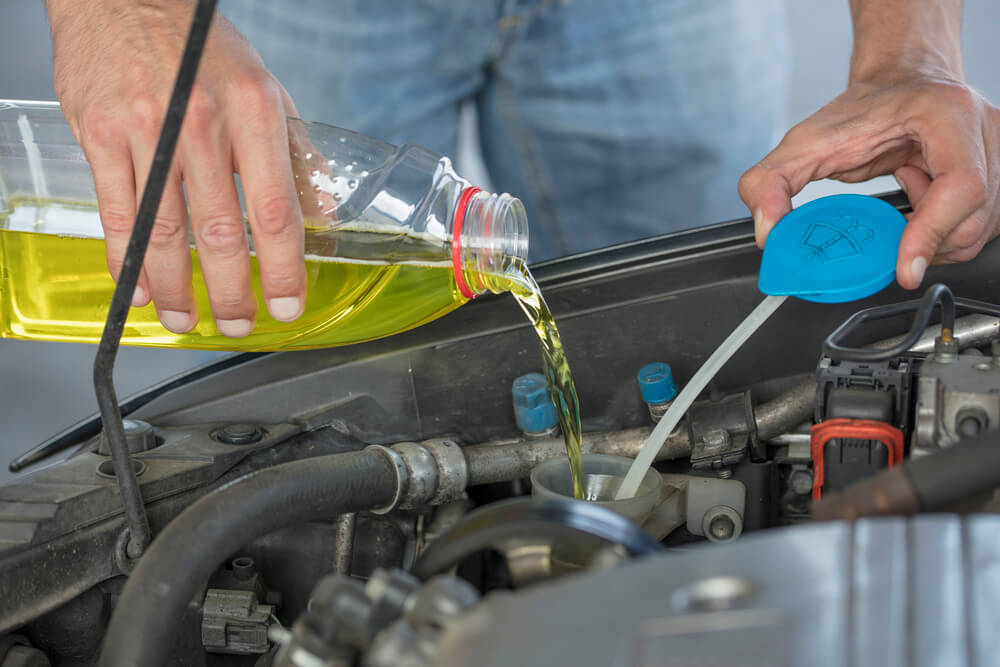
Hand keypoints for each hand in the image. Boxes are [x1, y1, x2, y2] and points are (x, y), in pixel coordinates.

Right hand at [46, 0, 305, 335]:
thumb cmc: (201, 45)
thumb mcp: (267, 90)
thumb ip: (298, 155)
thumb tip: (325, 215)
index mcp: (254, 112)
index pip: (277, 211)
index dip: (285, 269)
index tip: (288, 305)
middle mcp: (201, 123)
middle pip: (221, 233)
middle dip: (232, 293)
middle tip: (238, 324)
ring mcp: (146, 131)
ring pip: (164, 233)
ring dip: (177, 290)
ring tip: (187, 321)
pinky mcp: (99, 135)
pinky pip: (115, 214)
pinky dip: (128, 261)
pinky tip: (141, 288)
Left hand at [739, 72, 999, 288]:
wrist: (899, 84)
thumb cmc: (863, 111)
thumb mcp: (804, 142)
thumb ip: (770, 182)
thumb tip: (768, 230)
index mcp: (947, 115)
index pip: (960, 186)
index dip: (931, 233)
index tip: (904, 268)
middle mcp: (986, 131)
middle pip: (972, 220)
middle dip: (925, 240)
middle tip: (890, 220)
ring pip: (980, 230)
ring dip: (935, 233)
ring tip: (910, 194)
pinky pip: (982, 226)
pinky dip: (948, 229)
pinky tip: (926, 199)